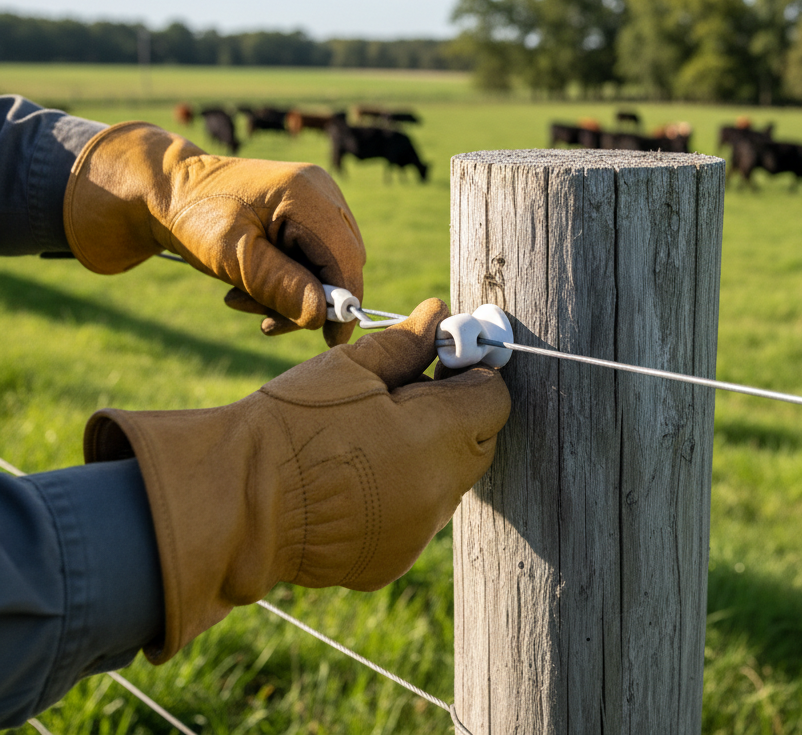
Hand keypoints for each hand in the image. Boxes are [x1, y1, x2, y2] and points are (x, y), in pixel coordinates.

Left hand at [63, 121, 364, 344]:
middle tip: (264, 319)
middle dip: (308, 299)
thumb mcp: (233, 256)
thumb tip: (321, 317)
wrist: (169, 191)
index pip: (345, 255)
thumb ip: (279, 285)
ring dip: (292, 293)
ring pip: (326, 263)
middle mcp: (321, 191)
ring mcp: (317, 199)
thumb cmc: (195, 217)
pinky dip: (288, 279)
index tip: (332, 340)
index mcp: (305, 193)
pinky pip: (313, 256)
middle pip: (340, 261)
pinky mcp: (307, 212)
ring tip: (242, 300)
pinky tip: (251, 285)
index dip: (345, 300)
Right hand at [83, 299, 510, 662]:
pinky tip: (355, 479)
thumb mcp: (351, 370)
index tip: (444, 361)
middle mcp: (440, 492)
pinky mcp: (390, 561)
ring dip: (430, 458)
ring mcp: (417, 533)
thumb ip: (406, 344)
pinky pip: (416, 519)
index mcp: (439, 437)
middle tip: (407, 394)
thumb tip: (438, 313)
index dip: (473, 375)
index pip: (494, 399)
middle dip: (456, 414)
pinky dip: (402, 496)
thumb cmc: (293, 424)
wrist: (235, 503)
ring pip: (448, 483)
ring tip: (372, 437)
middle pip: (478, 443)